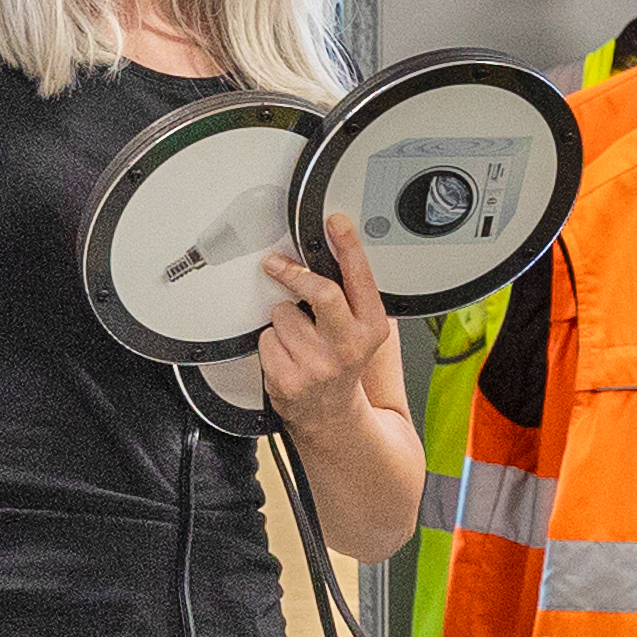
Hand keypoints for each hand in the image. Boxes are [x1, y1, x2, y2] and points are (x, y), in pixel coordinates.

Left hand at [256, 213, 396, 443]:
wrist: (331, 413)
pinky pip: (266, 338)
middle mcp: (347, 347)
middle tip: (277, 265)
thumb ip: (351, 295)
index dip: (348, 246)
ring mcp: (317, 365)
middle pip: (321, 292)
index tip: (335, 222)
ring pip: (282, 313)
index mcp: (370, 328)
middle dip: (294, 274)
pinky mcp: (288, 378)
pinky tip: (286, 354)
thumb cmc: (343, 364)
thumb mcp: (362, 330)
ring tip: (297, 336)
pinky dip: (270, 342)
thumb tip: (329, 252)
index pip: (360, 279)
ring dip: (282, 318)